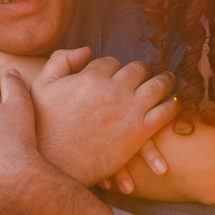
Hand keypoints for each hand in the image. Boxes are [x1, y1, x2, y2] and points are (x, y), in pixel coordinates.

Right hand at [31, 47, 177, 186]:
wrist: (51, 164)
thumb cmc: (41, 126)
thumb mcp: (41, 86)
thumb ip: (61, 60)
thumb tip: (87, 49)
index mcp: (90, 76)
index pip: (112, 62)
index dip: (115, 66)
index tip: (118, 72)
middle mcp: (113, 90)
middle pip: (138, 70)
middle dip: (143, 70)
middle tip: (149, 72)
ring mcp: (128, 110)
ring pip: (157, 87)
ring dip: (165, 82)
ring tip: (169, 82)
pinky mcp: (138, 133)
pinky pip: (164, 113)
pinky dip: (171, 107)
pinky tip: (173, 106)